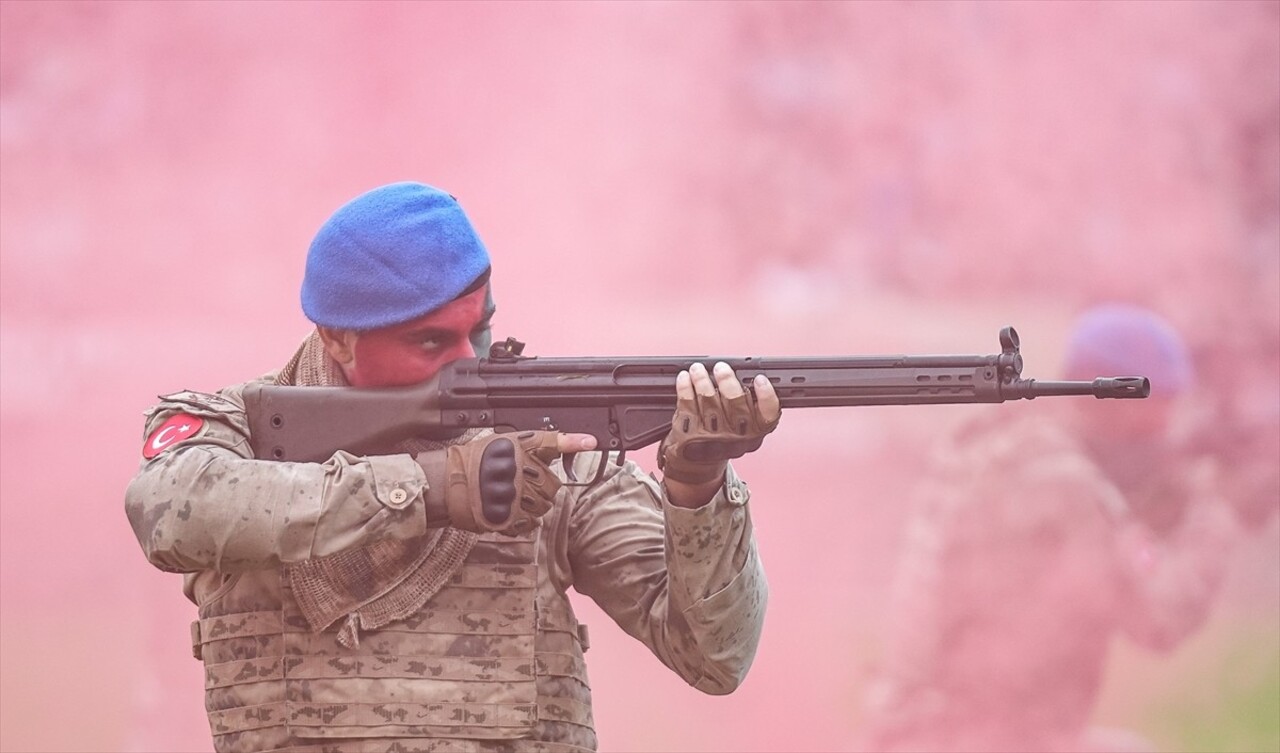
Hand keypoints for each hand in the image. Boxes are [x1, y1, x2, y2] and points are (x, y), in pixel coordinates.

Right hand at [419, 431, 594, 535]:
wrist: (449, 484)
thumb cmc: (476, 461)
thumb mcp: (503, 442)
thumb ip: (534, 445)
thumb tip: (566, 443)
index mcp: (517, 449)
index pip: (551, 442)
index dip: (574, 442)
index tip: (592, 442)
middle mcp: (517, 471)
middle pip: (552, 485)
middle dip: (543, 487)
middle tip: (524, 484)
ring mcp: (513, 496)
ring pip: (544, 506)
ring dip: (535, 505)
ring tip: (514, 497)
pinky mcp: (507, 517)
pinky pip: (531, 523)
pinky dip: (525, 520)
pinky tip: (511, 510)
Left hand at [658, 362, 780, 486]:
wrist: (697, 465)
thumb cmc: (723, 438)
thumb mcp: (745, 429)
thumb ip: (751, 407)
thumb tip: (743, 373)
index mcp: (755, 432)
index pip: (769, 414)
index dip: (766, 396)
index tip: (759, 379)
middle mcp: (736, 436)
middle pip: (735, 403)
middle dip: (727, 381)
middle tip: (721, 367)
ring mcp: (711, 436)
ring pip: (708, 400)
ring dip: (702, 380)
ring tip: (698, 369)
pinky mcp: (689, 434)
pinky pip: (687, 405)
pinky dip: (685, 388)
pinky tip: (685, 378)